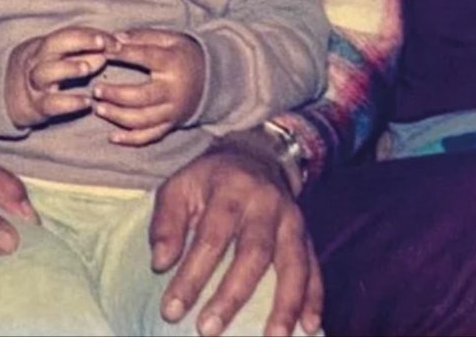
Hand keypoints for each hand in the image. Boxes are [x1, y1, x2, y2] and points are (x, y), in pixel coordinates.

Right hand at [5, 24, 116, 128]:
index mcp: (44, 46)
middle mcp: (37, 61)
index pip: (69, 33)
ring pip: (46, 72)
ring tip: (87, 68)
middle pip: (54, 44)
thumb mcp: (59, 60)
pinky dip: (69, 103)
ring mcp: (34, 84)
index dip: (92, 34)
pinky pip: (51, 104)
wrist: (5, 98)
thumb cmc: (42, 73)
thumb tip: (112, 48)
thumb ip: (85, 53)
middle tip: (102, 44)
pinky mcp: (36, 107)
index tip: (116, 40)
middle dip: (80, 41)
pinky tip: (87, 102)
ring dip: (69, 68)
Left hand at [92, 27, 204, 145]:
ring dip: (117, 116)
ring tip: (98, 108)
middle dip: (116, 95)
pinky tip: (112, 137)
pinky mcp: (171, 124)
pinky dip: (130, 139)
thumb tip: (115, 37)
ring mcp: (172, 111)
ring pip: (142, 120)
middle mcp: (173, 90)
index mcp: (172, 64)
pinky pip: (150, 136)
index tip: (104, 50)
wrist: (212, 78)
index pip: (146, 57)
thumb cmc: (184, 54)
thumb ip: (142, 36)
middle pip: (141, 97)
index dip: (124, 54)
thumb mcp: (169, 39)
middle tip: (96, 90)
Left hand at [149, 139, 321, 336]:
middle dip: (231, 295)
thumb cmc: (210, 180)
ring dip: (284, 303)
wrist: (255, 156)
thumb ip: (167, 221)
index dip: (191, 275)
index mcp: (229, 189)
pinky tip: (309, 327)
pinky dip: (314, 298)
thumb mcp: (180, 185)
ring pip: (292, 263)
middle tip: (208, 330)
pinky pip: (315, 267)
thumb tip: (161, 263)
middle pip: (252, 252)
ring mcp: (291, 218)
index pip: (210, 237)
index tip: (172, 309)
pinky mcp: (307, 234)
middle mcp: (265, 203)